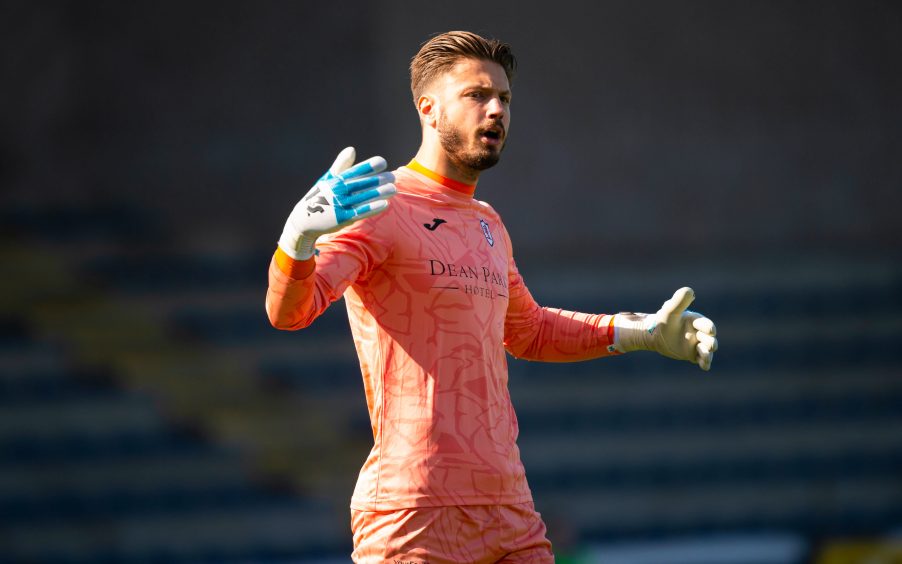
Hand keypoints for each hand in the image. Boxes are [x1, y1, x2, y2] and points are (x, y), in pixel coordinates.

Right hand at [278, 147, 396, 259]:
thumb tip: (352, 149)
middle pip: (360, 185)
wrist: (303, 221)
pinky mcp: (341, 219)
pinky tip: (385, 204)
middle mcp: (336, 192)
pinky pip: (359, 213)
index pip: (353, 171)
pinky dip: (371, 208)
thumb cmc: (319, 197)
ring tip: (393, 188)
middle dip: (377, 180)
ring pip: (362, 198)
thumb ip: (341, 165)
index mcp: (334, 181)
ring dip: (378, 193)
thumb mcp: (327, 180)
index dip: (368, 166)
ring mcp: (338, 206)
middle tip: (392, 176)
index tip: (382, 162)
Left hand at [614, 287, 717, 370]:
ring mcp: (697, 344)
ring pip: (707, 350)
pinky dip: (705, 363)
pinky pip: (702, 360)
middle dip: (711, 342)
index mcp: (696, 321)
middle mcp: (699, 333)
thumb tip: (690, 290)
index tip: (709, 330)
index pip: (707, 325)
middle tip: (709, 346)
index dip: (708, 328)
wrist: (654, 334)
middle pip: (711, 339)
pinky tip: (705, 366)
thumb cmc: (663, 320)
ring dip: (708, 354)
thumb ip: (679, 301)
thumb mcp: (670, 311)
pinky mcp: (693, 354)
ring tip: (705, 357)